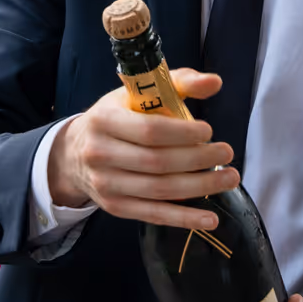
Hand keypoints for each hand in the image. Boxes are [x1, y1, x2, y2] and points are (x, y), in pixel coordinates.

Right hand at [48, 72, 236, 226]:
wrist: (73, 153)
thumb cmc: (116, 116)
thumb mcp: (136, 93)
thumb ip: (178, 82)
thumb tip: (214, 82)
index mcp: (105, 120)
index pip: (149, 130)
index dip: (183, 133)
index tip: (209, 131)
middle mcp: (100, 154)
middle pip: (157, 162)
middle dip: (198, 159)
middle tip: (227, 153)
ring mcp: (106, 185)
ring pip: (159, 190)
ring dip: (200, 186)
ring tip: (229, 178)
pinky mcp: (115, 207)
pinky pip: (154, 215)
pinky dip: (184, 219)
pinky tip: (210, 219)